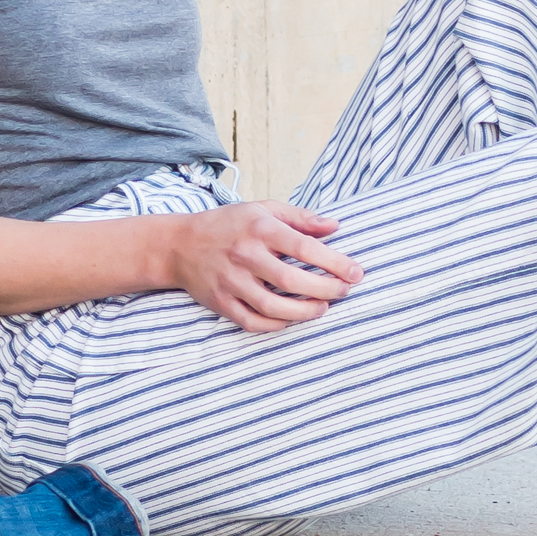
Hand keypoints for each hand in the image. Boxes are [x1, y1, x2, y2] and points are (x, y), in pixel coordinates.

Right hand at [161, 199, 360, 332]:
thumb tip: (335, 227)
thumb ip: (301, 218)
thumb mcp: (263, 209)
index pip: (304, 247)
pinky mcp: (221, 303)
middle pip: (292, 281)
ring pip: (273, 307)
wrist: (179, 245)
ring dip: (304, 313)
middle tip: (344, 291)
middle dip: (325, 290)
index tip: (356, 273)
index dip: (335, 262)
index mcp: (259, 229)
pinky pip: (253, 322)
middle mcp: (245, 256)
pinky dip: (276, 325)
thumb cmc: (229, 225)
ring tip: (323, 308)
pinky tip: (292, 320)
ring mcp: (231, 282)